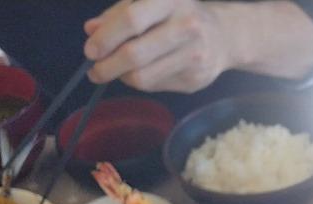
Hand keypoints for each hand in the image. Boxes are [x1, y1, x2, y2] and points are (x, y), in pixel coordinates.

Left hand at [83, 0, 235, 93]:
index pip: (131, 20)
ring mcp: (194, 54)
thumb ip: (119, 15)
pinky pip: (155, 86)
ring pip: (143, 75)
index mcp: (170, 0)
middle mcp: (186, 25)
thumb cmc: (177, 15)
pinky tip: (140, 73)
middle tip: (95, 71)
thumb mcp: (149, 4)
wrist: (222, 36)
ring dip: (121, 77)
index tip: (90, 50)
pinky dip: (139, 81)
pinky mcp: (196, 78)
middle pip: (135, 53)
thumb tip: (91, 29)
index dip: (106, 37)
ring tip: (115, 72)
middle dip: (107, 65)